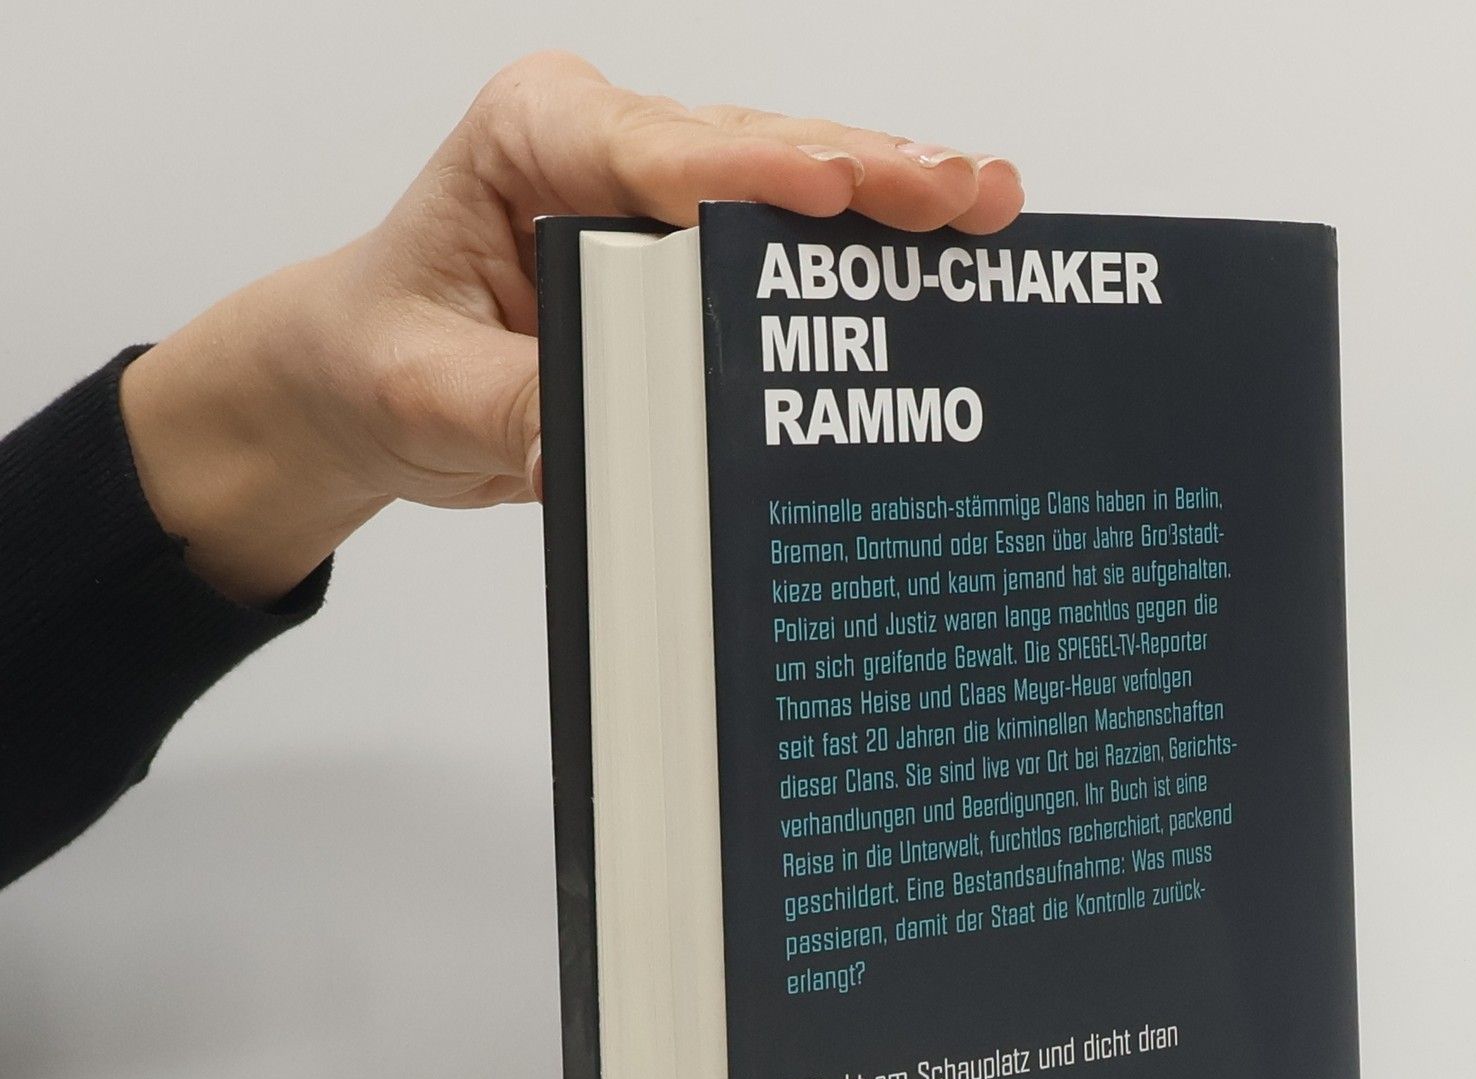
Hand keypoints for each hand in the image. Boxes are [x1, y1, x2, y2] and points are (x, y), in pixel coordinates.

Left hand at [119, 52, 1023, 604]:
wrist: (373, 382)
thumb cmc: (386, 356)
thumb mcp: (426, 394)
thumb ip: (513, 407)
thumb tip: (607, 430)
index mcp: (534, 137)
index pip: (658, 151)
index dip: (753, 169)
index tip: (829, 190)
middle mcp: (612, 147)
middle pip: (755, 151)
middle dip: (865, 172)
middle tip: (960, 191)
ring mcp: (665, 198)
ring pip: (794, 183)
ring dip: (893, 200)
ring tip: (986, 205)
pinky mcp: (697, 255)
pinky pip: (793, 245)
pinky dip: (871, 252)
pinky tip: (949, 250)